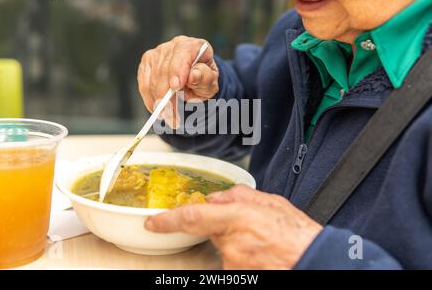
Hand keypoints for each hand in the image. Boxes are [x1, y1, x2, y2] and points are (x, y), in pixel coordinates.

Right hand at [137, 36, 219, 127]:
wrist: (194, 79)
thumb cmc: (203, 79)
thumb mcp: (211, 82)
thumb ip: (205, 78)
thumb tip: (193, 74)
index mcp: (193, 46)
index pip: (182, 53)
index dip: (177, 70)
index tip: (176, 88)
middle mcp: (174, 46)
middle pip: (164, 70)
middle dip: (168, 96)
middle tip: (173, 116)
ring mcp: (157, 53)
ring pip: (152, 80)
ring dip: (159, 102)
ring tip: (169, 118)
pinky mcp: (146, 64)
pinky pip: (144, 85)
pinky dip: (150, 100)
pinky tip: (158, 111)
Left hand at [145, 185, 322, 269]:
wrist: (315, 261)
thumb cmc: (298, 234)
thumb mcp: (272, 202)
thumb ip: (239, 196)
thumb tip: (216, 196)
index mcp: (238, 218)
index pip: (192, 217)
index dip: (168, 220)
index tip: (153, 222)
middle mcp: (232, 242)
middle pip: (210, 230)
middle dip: (222, 225)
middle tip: (248, 226)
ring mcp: (233, 262)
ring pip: (223, 246)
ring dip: (235, 240)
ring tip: (261, 240)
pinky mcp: (237, 274)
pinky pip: (231, 260)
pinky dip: (241, 253)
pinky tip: (260, 250)